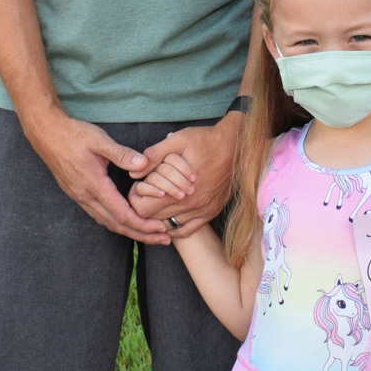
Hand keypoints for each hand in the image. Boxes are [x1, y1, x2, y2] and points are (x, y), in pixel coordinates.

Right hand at [22, 109, 172, 243]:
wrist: (46, 134)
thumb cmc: (73, 134)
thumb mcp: (100, 140)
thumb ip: (122, 154)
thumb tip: (144, 163)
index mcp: (94, 185)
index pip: (122, 214)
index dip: (143, 224)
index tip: (161, 228)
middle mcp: (86, 197)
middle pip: (117, 225)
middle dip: (142, 234)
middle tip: (164, 239)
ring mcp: (80, 197)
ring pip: (107, 222)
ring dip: (130, 231)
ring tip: (150, 235)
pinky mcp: (77, 194)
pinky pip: (99, 215)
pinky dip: (116, 222)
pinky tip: (127, 222)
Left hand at [128, 114, 241, 234]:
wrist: (238, 145)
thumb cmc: (206, 140)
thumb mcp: (177, 141)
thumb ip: (153, 156)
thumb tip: (133, 170)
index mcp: (178, 190)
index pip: (144, 211)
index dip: (136, 200)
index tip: (138, 188)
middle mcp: (190, 206)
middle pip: (154, 220)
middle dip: (147, 208)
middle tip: (147, 194)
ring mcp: (202, 211)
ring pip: (170, 226)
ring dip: (161, 216)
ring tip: (158, 202)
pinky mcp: (211, 212)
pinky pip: (188, 230)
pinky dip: (176, 227)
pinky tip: (170, 217)